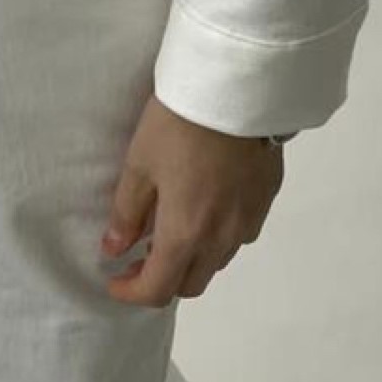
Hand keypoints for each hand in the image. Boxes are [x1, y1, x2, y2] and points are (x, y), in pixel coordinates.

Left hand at [99, 94, 285, 306]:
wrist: (237, 88)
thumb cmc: (178, 125)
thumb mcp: (139, 165)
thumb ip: (127, 213)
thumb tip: (114, 249)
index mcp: (186, 234)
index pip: (158, 290)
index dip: (131, 293)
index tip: (114, 279)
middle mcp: (222, 238)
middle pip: (191, 284)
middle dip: (162, 280)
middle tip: (138, 256)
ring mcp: (249, 221)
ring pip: (218, 261)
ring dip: (192, 259)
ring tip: (171, 230)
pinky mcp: (267, 200)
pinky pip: (239, 235)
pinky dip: (217, 236)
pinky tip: (206, 208)